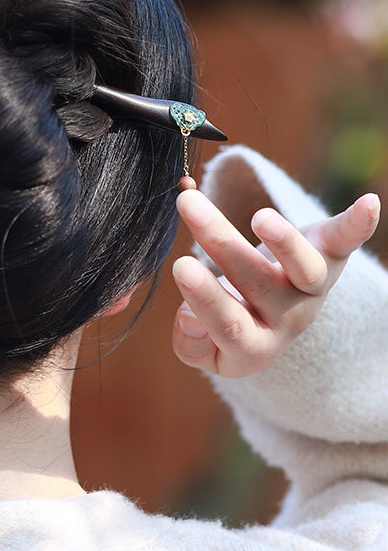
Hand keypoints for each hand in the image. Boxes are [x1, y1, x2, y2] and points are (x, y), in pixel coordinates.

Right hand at [171, 189, 380, 377]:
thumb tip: (189, 317)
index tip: (181, 267)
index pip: (231, 328)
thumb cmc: (228, 319)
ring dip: (287, 243)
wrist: (272, 314)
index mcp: (252, 348)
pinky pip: (348, 241)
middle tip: (191, 213)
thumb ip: (189, 340)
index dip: (207, 300)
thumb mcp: (201, 345)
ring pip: (308, 271)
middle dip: (224, 249)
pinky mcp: (330, 256)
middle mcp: (288, 322)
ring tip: (261, 219)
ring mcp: (312, 289)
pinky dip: (359, 224)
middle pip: (259, 286)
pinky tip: (369, 203)